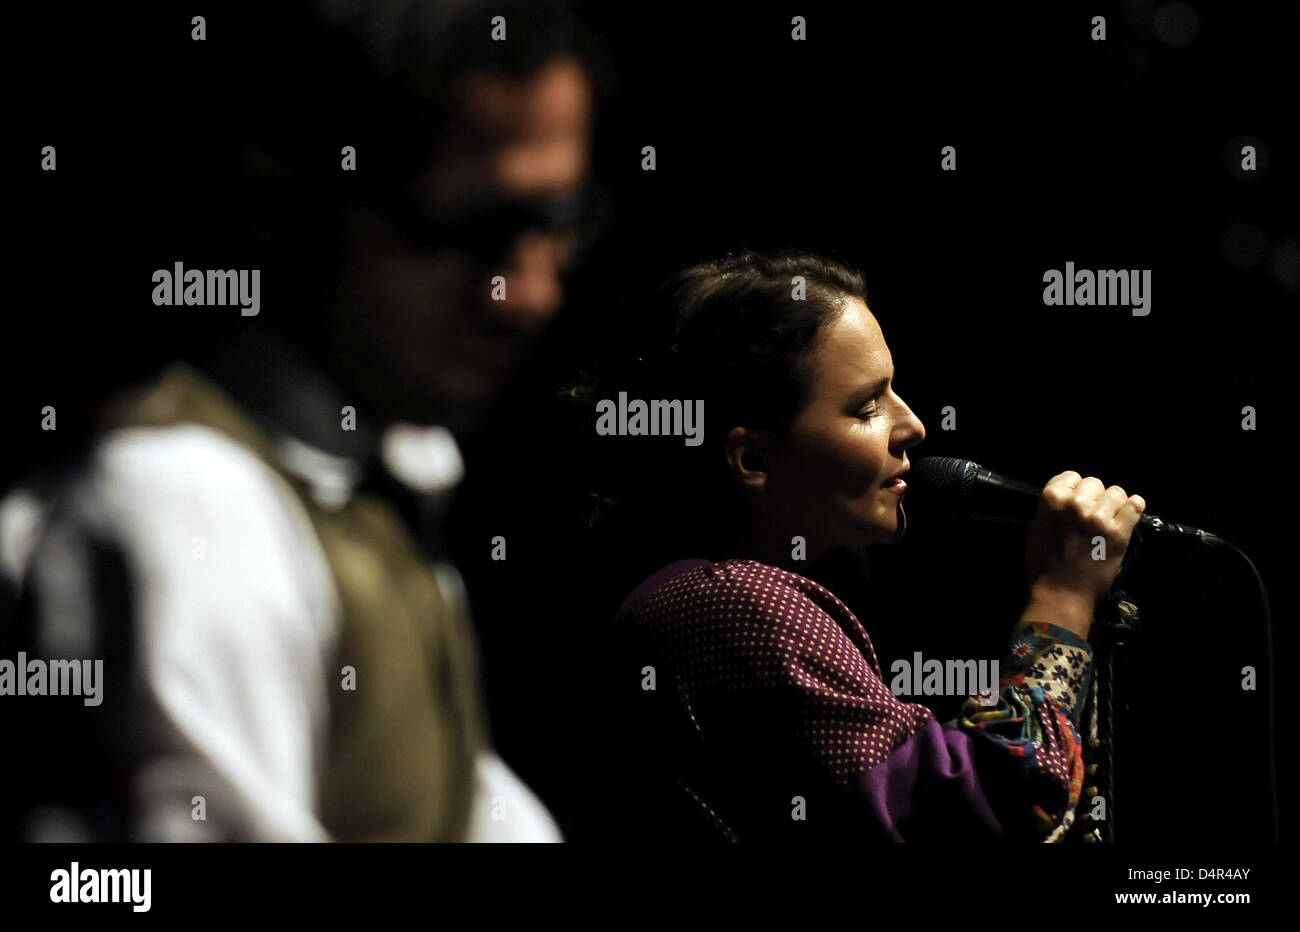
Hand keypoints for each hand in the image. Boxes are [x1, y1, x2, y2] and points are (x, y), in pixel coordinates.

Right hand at [1023, 470, 1145, 630]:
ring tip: (1107, 518)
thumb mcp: (1036, 529)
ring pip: (1116, 492)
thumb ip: (1051, 507)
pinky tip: (1126, 515)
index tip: (1075, 501)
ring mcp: (1100, 518)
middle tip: (1090, 514)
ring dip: (1112, 503)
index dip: (1074, 488)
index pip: (1071, 476)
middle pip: (1094, 483)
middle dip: (1093, 496)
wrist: (1063, 594)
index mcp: (1052, 501)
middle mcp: (1077, 505)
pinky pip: (1135, 505)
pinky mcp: (1120, 533)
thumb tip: (1069, 493)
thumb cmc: (1044, 564)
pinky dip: (1133, 508)